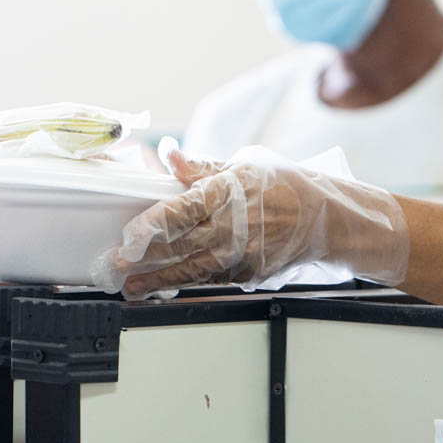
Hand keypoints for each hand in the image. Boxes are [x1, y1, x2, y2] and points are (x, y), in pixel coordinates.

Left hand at [91, 144, 408, 298]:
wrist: (325, 219)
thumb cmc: (283, 186)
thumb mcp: (243, 165)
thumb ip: (200, 168)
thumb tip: (168, 154)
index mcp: (230, 192)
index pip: (184, 209)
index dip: (154, 224)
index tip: (130, 234)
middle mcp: (234, 226)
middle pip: (182, 244)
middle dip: (146, 257)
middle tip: (117, 264)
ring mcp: (242, 254)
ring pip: (193, 270)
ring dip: (159, 279)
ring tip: (132, 287)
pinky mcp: (247, 274)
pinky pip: (209, 280)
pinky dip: (183, 285)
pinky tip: (160, 288)